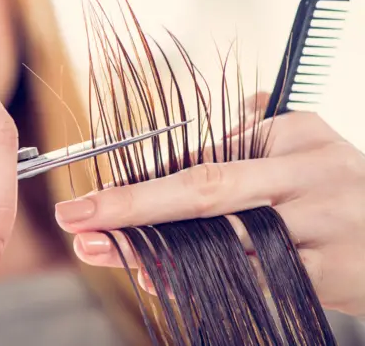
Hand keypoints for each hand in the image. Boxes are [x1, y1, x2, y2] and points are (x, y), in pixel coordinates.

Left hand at [56, 106, 364, 318]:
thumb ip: (242, 139)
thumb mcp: (301, 147)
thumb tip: (173, 150)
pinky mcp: (328, 273)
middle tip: (77, 216)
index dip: (143, 181)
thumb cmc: (337, 188)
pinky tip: (156, 279)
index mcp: (292, 134)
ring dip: (153, 248)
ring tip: (101, 250)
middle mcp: (305, 173)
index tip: (95, 198)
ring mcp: (319, 224)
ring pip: (219, 239)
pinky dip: (198, 280)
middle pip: (203, 188)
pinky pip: (250, 278)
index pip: (202, 156)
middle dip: (132, 204)